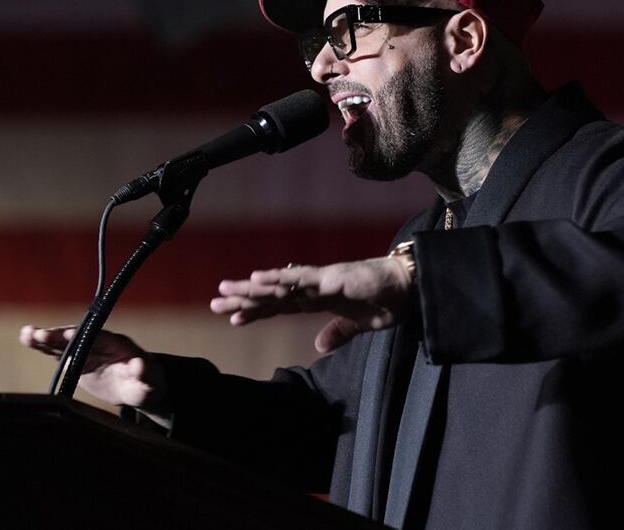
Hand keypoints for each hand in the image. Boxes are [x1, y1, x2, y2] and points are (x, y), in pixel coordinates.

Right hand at [18, 325, 168, 413]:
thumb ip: (145, 375)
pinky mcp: (77, 358)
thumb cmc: (146, 383)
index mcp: (120, 345)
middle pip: (80, 336)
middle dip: (61, 335)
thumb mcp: (149, 383)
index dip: (86, 336)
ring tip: (28, 334)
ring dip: (47, 338)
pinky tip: (27, 339)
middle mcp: (102, 342)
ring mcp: (88, 349)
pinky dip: (44, 346)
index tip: (69, 334)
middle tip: (41, 335)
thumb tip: (139, 364)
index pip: (101, 338)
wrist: (138, 386)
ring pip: (65, 341)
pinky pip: (58, 350)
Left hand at [211, 256, 415, 352]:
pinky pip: (301, 279)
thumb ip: (338, 332)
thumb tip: (319, 346)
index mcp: (320, 299)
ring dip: (252, 288)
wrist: (409, 287)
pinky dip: (279, 278)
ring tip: (226, 290)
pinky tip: (258, 279)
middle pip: (272, 295)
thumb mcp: (359, 324)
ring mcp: (321, 280)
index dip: (256, 312)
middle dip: (244, 299)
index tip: (232, 318)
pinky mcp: (332, 278)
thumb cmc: (387, 301)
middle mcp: (315, 287)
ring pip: (279, 285)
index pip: (280, 306)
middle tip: (214, 302)